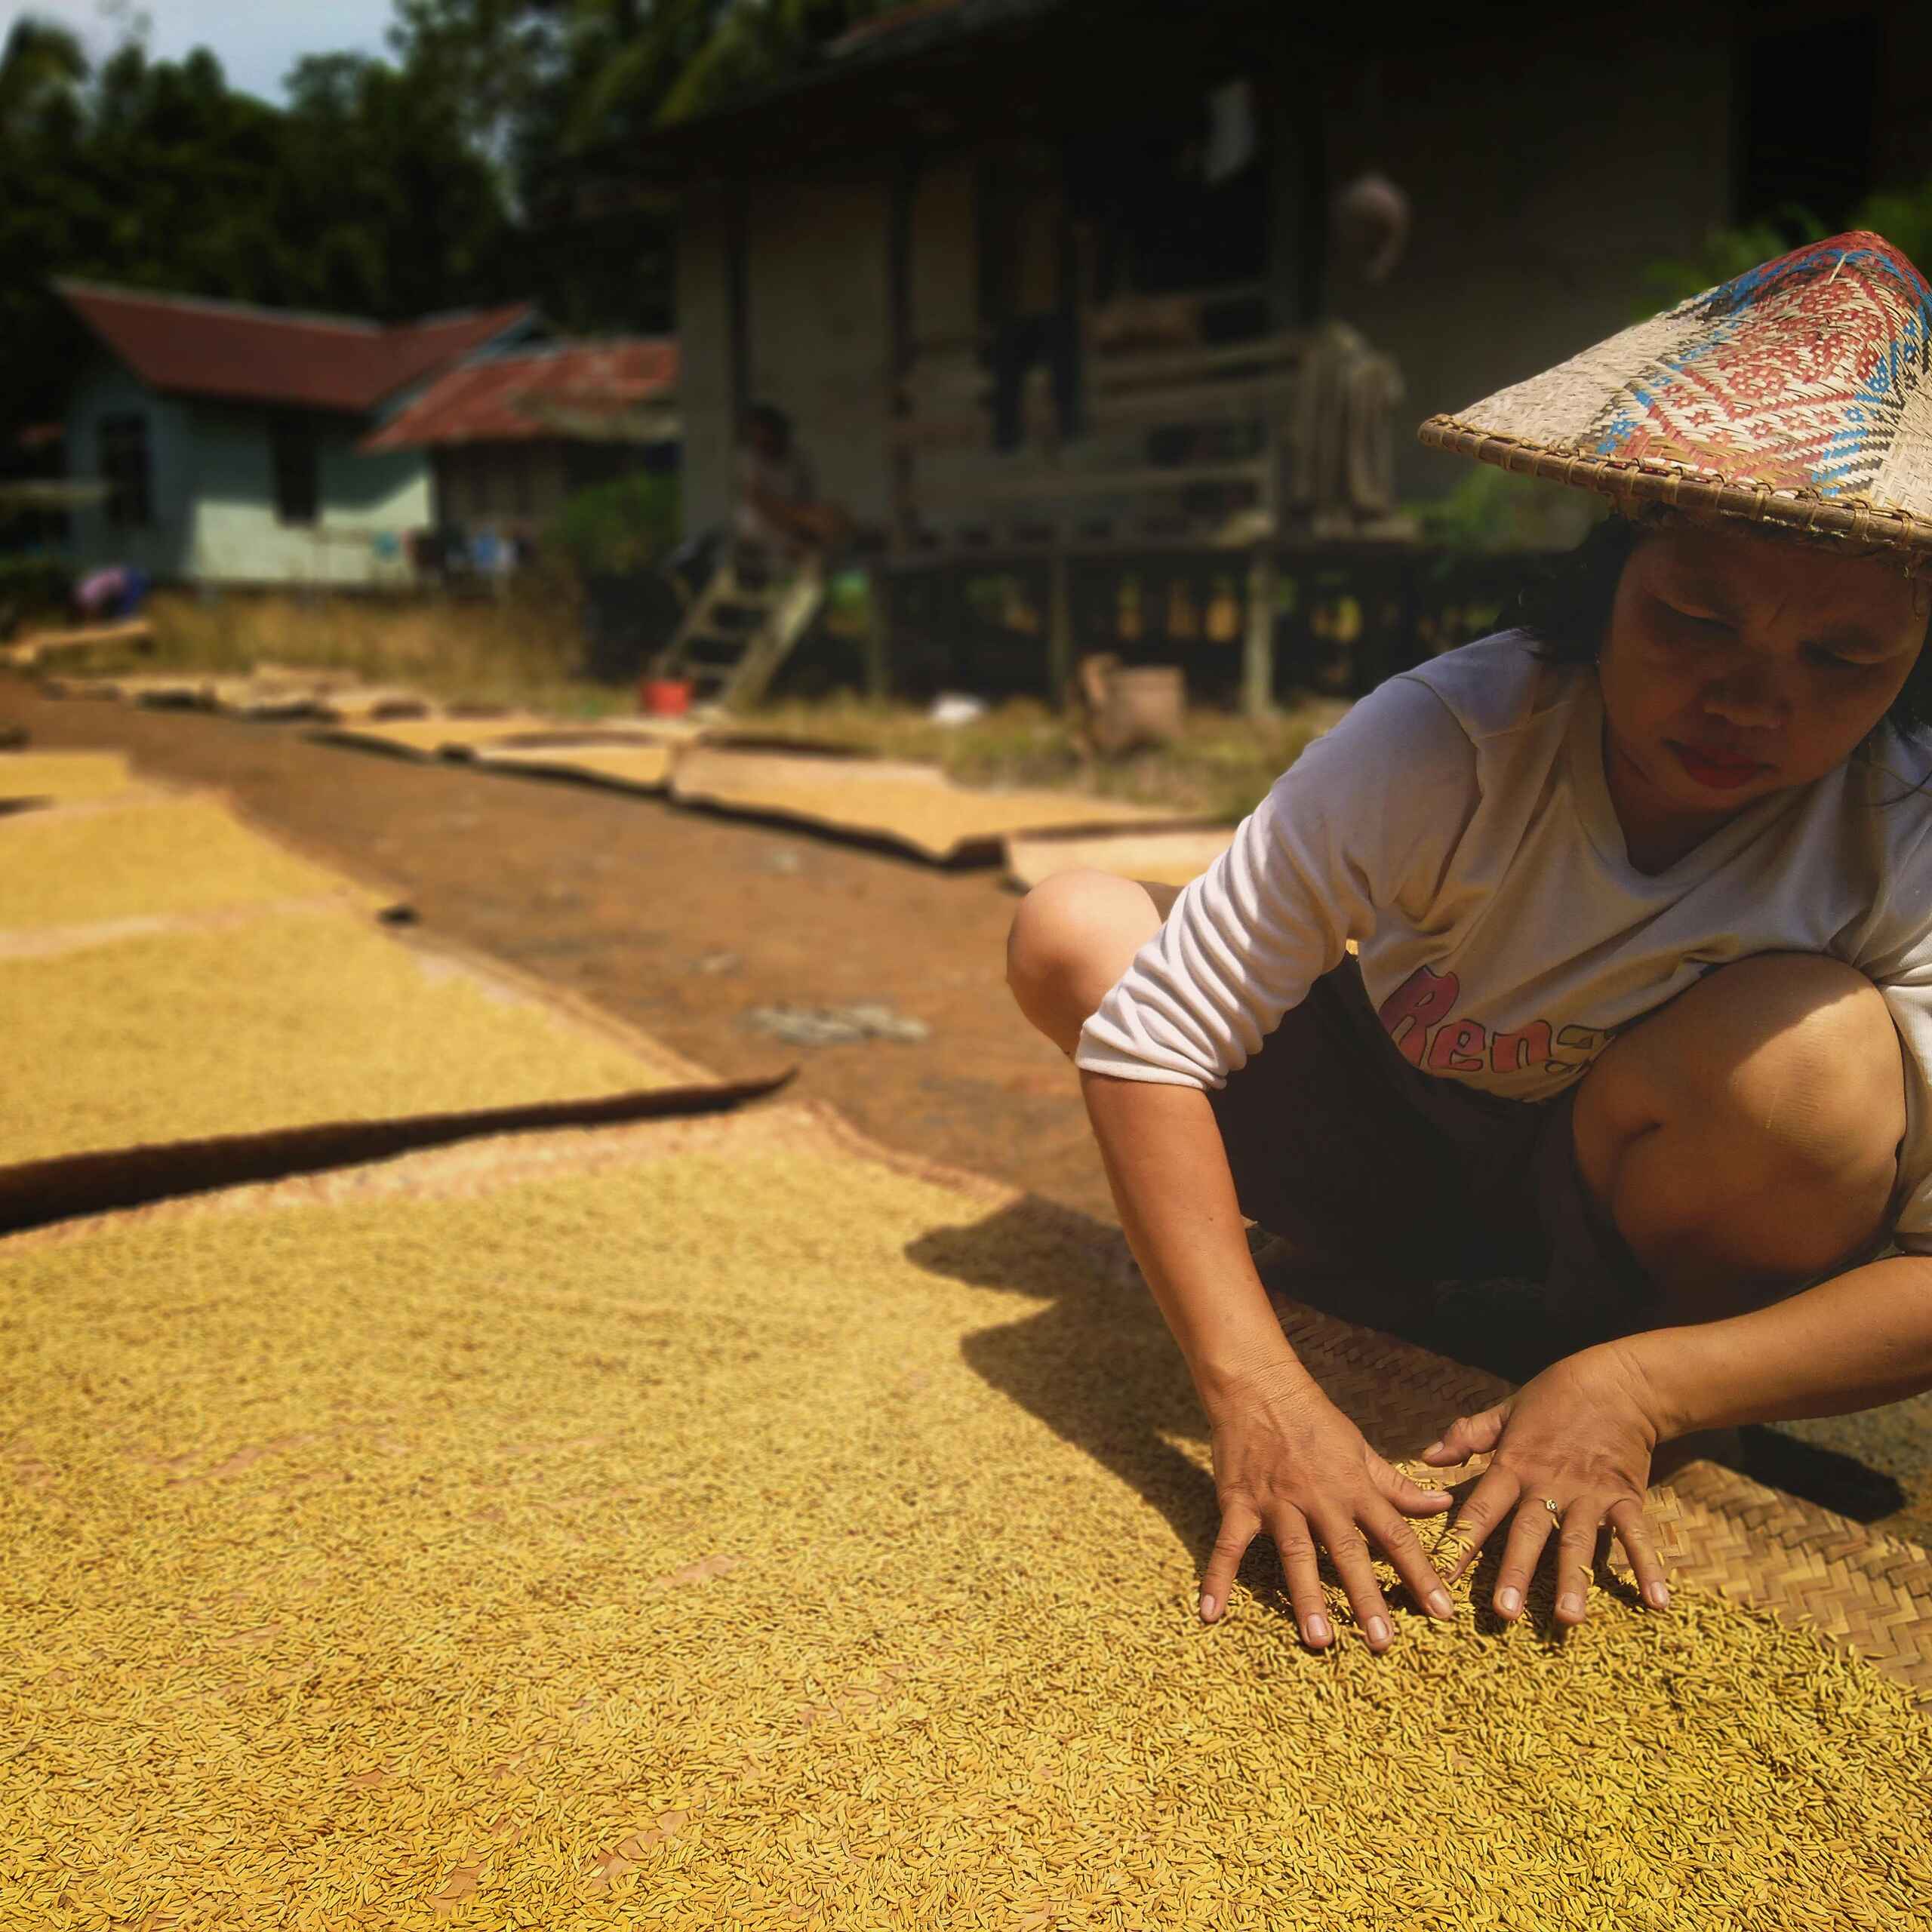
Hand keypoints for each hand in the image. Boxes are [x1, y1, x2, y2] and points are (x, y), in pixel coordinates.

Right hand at [1201, 1360, 1457, 1651]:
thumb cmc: (1314, 1419)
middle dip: (1366, 1598)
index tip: (1442, 1613)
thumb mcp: (1361, 1450)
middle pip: (1348, 1552)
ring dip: (1306, 1597)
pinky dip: (1218, 1578)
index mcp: (1354, 1486)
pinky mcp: (1240, 1503)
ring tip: (1319, 1639)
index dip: (1421, 1574)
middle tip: (1383, 1642)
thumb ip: (1398, 1485)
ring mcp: (1277, 1502)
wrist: (1259, 1386)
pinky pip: (1228, 1545)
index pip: (1396, 1535)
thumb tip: (1443, 1504)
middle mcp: (1320, 1498)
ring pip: (1295, 1554)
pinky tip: (1211, 1613)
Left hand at [1418, 1344, 1671, 1626]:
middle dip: (1516, 1573)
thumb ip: (1468, 1435)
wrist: (1618, 1381)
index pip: (1481, 1508)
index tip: (1440, 1576)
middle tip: (1504, 1613)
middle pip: (1528, 1533)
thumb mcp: (1506, 1411)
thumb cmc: (1556, 1396)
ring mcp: (1589, 1493)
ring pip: (1578, 1541)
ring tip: (1569, 1618)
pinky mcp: (1626, 1496)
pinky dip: (1648, 1566)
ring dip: (1574, 1580)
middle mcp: (1548, 1485)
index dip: (1460, 1542)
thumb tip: (1427, 1456)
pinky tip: (1657, 1601)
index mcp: (1514, 1465)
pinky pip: (1636, 1535)